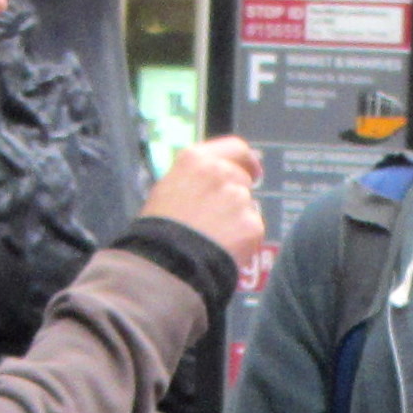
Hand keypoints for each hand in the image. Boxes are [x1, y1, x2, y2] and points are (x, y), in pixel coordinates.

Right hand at [141, 138, 264, 268]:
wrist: (165, 264)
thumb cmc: (158, 231)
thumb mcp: (167, 190)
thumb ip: (194, 179)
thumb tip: (211, 182)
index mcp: (196, 160)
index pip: (236, 149)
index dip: (247, 161)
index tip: (254, 172)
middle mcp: (220, 173)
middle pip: (242, 180)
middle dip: (235, 198)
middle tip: (219, 220)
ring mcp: (238, 198)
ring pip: (247, 207)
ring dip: (237, 221)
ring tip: (213, 238)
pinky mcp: (251, 225)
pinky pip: (253, 230)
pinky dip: (244, 241)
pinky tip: (222, 249)